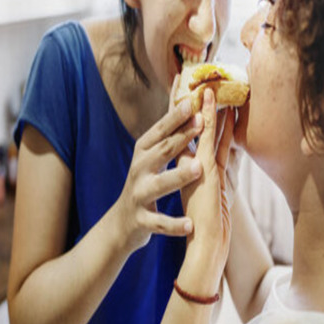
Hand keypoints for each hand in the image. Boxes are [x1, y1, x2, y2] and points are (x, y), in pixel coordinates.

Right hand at [116, 93, 204, 252]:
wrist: (121, 223)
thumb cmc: (145, 183)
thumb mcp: (152, 157)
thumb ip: (169, 133)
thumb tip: (187, 99)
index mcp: (143, 152)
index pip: (161, 130)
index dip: (176, 117)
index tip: (193, 101)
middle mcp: (139, 169)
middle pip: (162, 151)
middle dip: (182, 137)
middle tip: (202, 124)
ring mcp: (139, 194)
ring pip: (160, 184)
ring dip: (179, 175)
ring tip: (199, 168)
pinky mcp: (141, 220)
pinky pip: (159, 223)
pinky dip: (174, 224)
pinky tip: (189, 224)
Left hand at [179, 89, 235, 282]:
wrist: (208, 244)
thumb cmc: (202, 226)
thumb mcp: (198, 196)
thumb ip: (196, 176)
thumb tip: (190, 158)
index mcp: (206, 171)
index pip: (207, 139)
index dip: (207, 119)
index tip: (205, 98)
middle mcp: (210, 166)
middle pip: (212, 132)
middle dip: (212, 109)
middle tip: (212, 84)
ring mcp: (211, 167)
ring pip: (212, 132)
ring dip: (212, 109)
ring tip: (213, 87)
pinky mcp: (209, 171)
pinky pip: (208, 140)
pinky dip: (208, 121)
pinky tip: (208, 103)